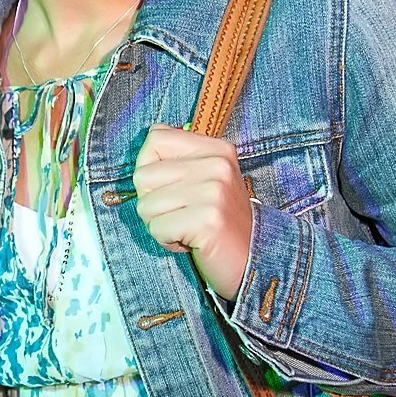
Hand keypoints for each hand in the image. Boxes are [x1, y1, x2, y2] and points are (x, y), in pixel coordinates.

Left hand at [133, 124, 253, 299]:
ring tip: (188, 227)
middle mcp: (217, 164)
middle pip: (143, 175)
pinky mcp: (207, 220)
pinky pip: (157, 228)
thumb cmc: (218, 222)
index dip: (151, 167)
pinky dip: (167, 241)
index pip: (156, 137)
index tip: (173, 187)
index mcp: (216, 148)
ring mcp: (213, 191)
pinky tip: (191, 241)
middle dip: (152, 202)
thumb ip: (178, 159)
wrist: (252, 259)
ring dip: (160, 224)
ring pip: (145, 204)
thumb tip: (148, 142)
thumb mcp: (204, 179)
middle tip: (182, 214)